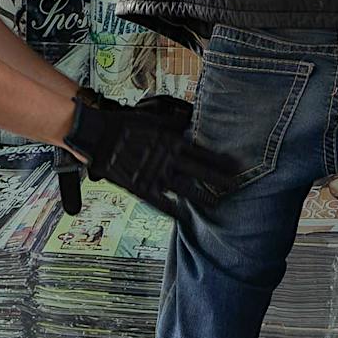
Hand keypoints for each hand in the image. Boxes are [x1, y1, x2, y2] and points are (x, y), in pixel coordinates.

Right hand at [64, 90, 241, 218]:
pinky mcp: (142, 188)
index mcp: (174, 141)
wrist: (99, 134)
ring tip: (218, 203)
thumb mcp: (155, 119)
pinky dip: (175, 212)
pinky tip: (185, 218)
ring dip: (204, 197)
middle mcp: (170, 160)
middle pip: (202, 173)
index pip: (205, 154)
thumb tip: (191, 124)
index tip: (238, 166)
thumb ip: (175, 124)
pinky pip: (162, 203)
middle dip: (221, 180)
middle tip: (237, 185)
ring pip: (187, 190)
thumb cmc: (126, 124)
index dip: (222, 161)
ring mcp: (157, 176)